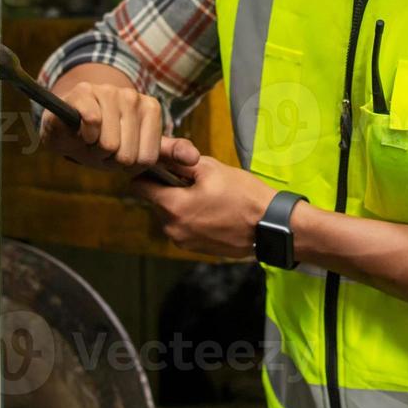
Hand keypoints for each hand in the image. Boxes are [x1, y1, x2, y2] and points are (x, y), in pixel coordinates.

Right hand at [39, 64, 199, 174]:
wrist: (67, 125)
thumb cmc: (104, 140)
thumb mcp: (137, 148)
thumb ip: (167, 153)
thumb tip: (194, 158)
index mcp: (151, 108)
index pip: (147, 159)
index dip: (128, 166)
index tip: (120, 153)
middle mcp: (132, 96)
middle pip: (127, 154)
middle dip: (109, 160)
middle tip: (101, 148)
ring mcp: (108, 91)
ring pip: (108, 142)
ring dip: (94, 151)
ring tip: (90, 140)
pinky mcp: (83, 92)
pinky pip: (91, 122)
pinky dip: (83, 137)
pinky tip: (80, 131)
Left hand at [129, 156, 276, 258]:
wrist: (267, 225)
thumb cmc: (242, 194)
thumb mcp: (211, 168)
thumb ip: (180, 163)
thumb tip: (160, 158)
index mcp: (173, 206)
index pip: (139, 187)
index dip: (146, 173)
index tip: (159, 167)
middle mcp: (172, 228)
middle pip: (155, 202)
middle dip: (168, 189)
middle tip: (193, 181)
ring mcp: (182, 241)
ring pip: (168, 215)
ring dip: (179, 204)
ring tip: (205, 196)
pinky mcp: (193, 249)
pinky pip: (181, 228)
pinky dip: (189, 218)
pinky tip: (210, 211)